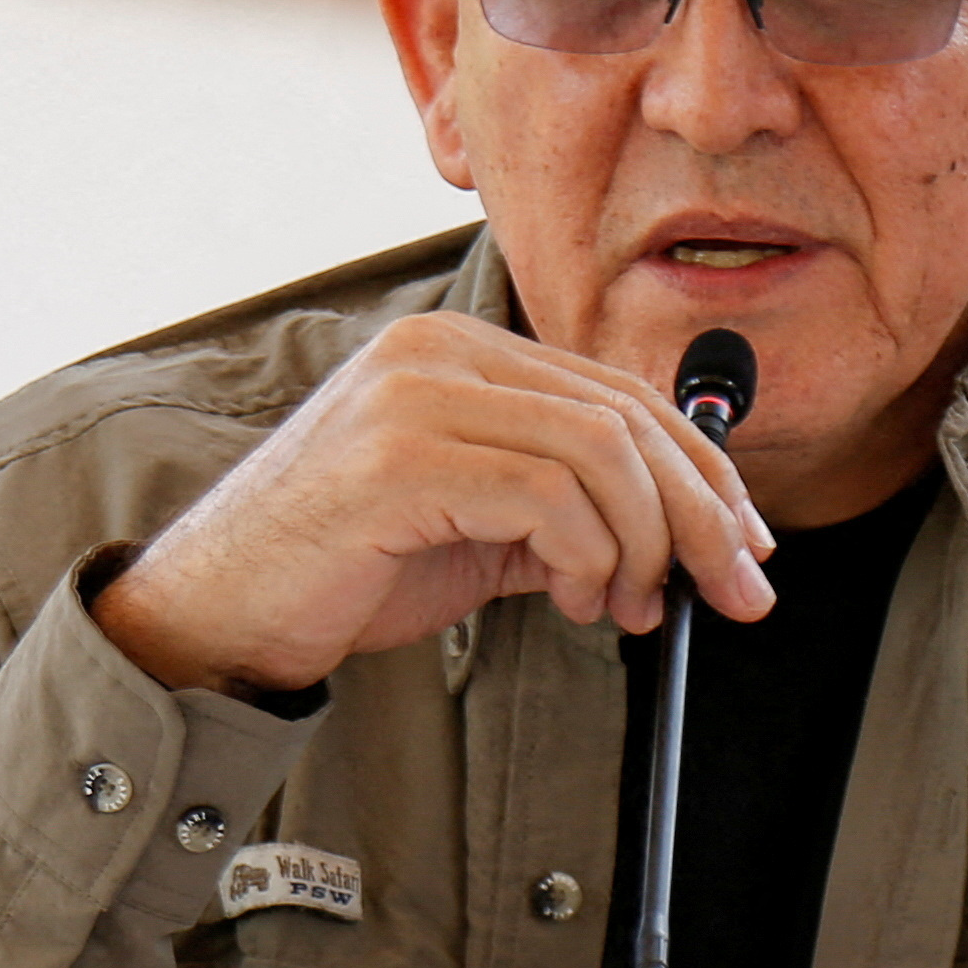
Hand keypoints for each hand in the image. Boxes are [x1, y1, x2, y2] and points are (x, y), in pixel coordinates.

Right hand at [94, 311, 773, 695]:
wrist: (221, 614)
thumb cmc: (341, 569)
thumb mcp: (479, 529)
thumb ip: (564, 512)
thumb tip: (679, 541)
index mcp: (461, 354)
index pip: (621, 394)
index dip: (703, 470)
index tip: (746, 544)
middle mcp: (441, 353)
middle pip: (626, 417)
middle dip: (703, 514)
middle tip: (734, 590)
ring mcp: (418, 396)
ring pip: (601, 454)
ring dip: (644, 547)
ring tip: (629, 607)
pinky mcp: (402, 456)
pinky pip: (549, 497)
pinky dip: (591, 558)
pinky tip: (578, 600)